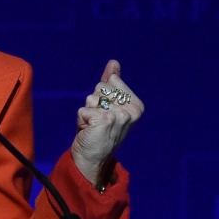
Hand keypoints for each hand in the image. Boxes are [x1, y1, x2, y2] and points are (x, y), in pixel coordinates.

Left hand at [71, 59, 143, 187]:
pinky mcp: (104, 121)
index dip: (101, 95)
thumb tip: (114, 62)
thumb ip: (111, 83)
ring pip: (92, 97)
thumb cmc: (99, 130)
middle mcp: (131, 111)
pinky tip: (89, 130)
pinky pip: (84, 109)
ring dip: (88, 111)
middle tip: (98, 120)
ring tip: (93, 126)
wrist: (92, 156)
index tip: (105, 112)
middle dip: (94, 102)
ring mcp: (119, 116)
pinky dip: (81, 119)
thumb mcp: (107, 104)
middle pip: (101, 87)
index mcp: (136, 105)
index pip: (111, 81)